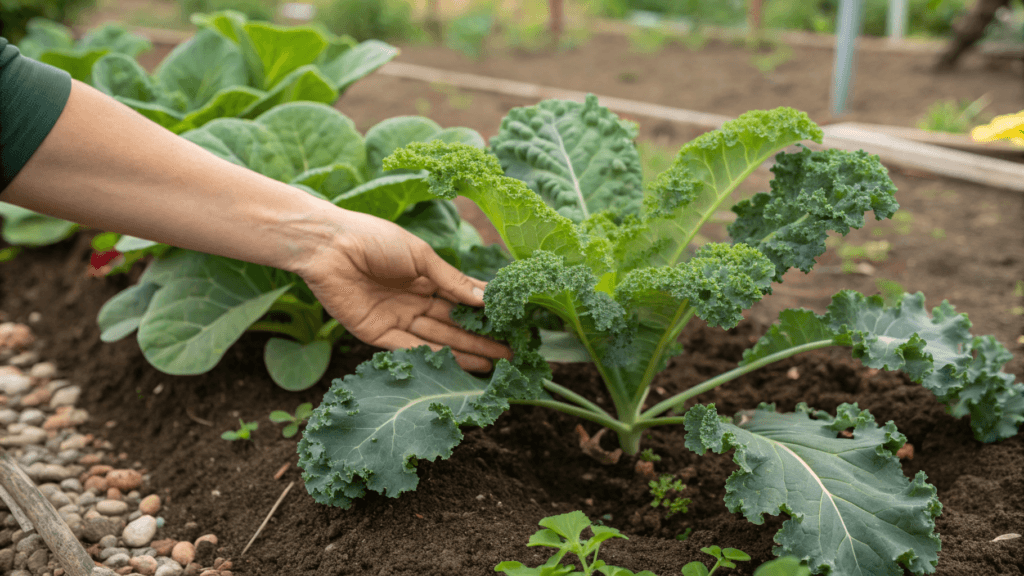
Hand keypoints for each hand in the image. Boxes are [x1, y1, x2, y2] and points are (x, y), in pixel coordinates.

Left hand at [294, 208, 512, 372]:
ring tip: (494, 364)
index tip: (512, 324)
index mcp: (425, 277)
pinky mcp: (375, 334)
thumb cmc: (374, 238)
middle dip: (482, 338)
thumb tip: (486, 298)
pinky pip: (409, 349)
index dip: (487, 311)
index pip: (463, 297)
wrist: (328, 245)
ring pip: (437, 339)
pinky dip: (434, 357)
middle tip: (511, 354)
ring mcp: (396, 318)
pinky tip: (460, 365)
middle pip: (453, 323)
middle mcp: (413, 300)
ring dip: (465, 352)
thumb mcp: (421, 256)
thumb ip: (452, 280)